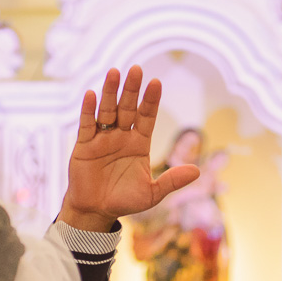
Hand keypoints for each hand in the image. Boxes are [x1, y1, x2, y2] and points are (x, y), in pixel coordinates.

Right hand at [60, 66, 200, 231]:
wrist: (97, 211)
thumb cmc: (125, 201)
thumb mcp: (152, 193)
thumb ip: (172, 181)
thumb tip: (197, 171)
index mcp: (139, 144)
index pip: (147, 117)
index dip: (151, 101)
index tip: (156, 83)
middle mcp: (121, 136)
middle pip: (127, 108)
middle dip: (132, 90)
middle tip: (136, 69)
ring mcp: (102, 139)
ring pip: (107, 111)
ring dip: (110, 92)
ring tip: (114, 72)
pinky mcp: (84, 145)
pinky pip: (87, 125)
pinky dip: (89, 110)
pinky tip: (92, 94)